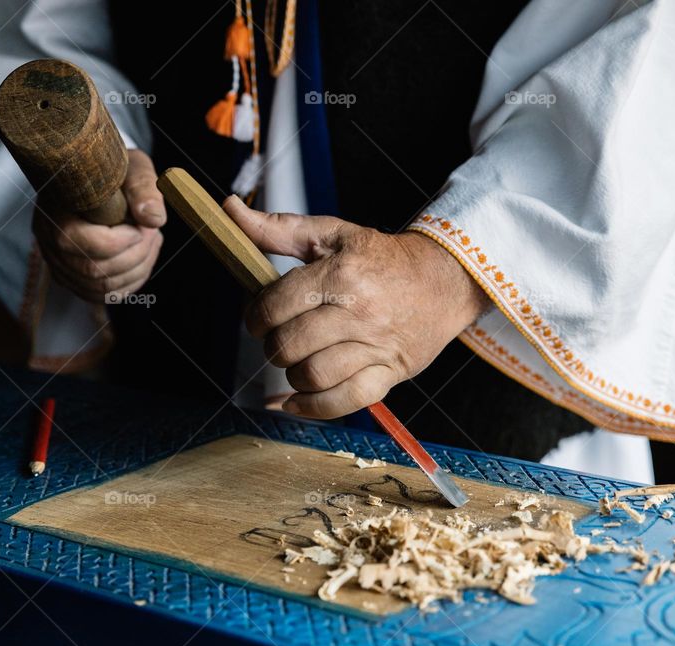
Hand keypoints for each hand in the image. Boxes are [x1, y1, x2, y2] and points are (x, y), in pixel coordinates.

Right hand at [33, 149, 165, 302]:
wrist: (98, 180)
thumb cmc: (114, 170)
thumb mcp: (131, 167)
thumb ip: (144, 188)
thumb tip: (154, 219)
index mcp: (54, 210)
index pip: (79, 243)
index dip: (118, 242)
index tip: (140, 227)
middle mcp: (49, 241)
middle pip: (94, 271)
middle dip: (135, 255)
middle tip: (152, 233)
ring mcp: (59, 264)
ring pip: (102, 288)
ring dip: (138, 268)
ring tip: (150, 241)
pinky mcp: (74, 278)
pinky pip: (104, 295)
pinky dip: (131, 282)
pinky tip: (143, 258)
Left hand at [223, 195, 488, 418]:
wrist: (444, 280)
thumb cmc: (381, 258)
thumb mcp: (333, 234)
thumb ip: (278, 229)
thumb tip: (229, 209)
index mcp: (341, 274)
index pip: (277, 304)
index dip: (256, 316)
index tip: (259, 317)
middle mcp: (359, 311)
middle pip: (291, 344)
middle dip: (272, 345)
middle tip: (278, 338)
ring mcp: (376, 346)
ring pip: (314, 375)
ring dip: (292, 375)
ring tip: (296, 362)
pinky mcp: (391, 373)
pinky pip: (346, 401)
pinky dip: (313, 407)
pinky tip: (296, 401)